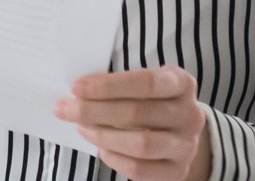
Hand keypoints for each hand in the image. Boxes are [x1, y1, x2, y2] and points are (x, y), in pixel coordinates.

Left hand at [55, 66, 210, 180]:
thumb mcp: (141, 82)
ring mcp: (187, 145)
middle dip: (94, 111)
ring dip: (102, 136)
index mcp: (181, 83)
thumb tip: (77, 91)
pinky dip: (114, 159)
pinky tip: (100, 149)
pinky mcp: (177, 170)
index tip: (76, 87)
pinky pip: (140, 169)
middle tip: (64, 108)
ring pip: (141, 144)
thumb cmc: (149, 100)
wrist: (177, 132)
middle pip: (137, 113)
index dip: (108, 86)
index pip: (146, 83)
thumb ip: (117, 83)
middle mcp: (190, 115)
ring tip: (81, 128)